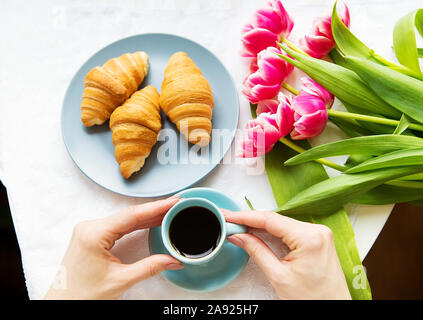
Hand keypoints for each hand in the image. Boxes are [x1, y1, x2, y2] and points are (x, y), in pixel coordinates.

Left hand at [44, 196, 182, 299]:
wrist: (62, 304)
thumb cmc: (82, 295)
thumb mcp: (120, 281)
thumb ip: (149, 268)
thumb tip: (173, 260)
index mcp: (94, 234)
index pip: (131, 216)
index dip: (155, 208)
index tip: (172, 202)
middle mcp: (89, 227)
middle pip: (129, 214)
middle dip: (154, 210)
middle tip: (175, 205)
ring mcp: (89, 230)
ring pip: (124, 218)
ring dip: (146, 216)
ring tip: (168, 211)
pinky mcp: (92, 236)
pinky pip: (118, 225)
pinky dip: (136, 223)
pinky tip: (150, 221)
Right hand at [223, 210, 350, 299]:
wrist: (333, 310)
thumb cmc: (313, 300)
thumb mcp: (279, 276)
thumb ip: (257, 251)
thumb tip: (239, 236)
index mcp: (309, 238)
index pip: (269, 219)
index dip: (245, 216)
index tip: (229, 216)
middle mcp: (317, 230)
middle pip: (275, 219)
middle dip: (250, 220)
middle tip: (230, 221)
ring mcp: (318, 233)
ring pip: (281, 223)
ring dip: (260, 225)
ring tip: (239, 226)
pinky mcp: (317, 239)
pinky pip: (290, 230)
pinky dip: (272, 232)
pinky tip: (258, 232)